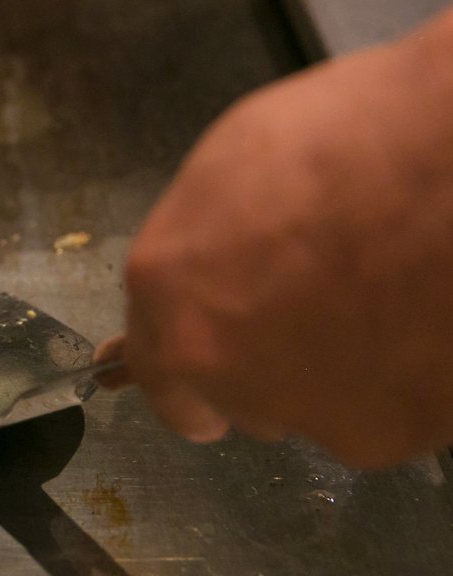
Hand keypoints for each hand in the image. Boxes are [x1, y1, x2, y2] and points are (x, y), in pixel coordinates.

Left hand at [112, 7, 452, 466]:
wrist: (444, 165)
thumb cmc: (344, 140)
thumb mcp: (231, 173)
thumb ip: (203, 252)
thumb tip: (206, 275)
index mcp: (167, 292)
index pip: (151, 367)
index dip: (181, 375)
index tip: (195, 386)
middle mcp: (214, 363)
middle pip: (230, 394)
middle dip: (259, 367)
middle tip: (310, 314)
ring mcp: (294, 407)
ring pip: (302, 410)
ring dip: (323, 377)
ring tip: (372, 305)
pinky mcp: (375, 435)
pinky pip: (374, 418)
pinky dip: (392, 388)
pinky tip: (412, 326)